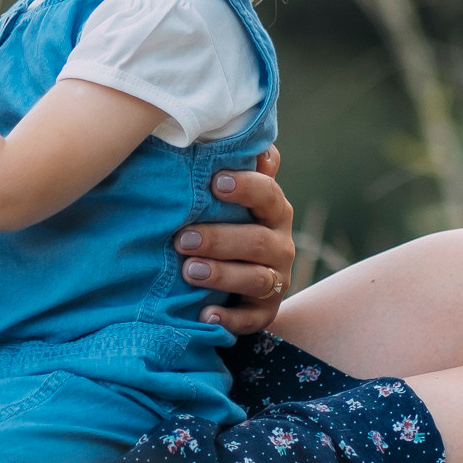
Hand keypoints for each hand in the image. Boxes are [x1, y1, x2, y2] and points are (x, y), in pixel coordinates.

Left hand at [175, 146, 294, 334]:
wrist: (237, 278)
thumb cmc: (226, 222)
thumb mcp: (230, 197)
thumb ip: (238, 168)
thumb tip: (254, 142)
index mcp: (273, 210)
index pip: (268, 194)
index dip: (246, 187)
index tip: (215, 182)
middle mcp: (280, 244)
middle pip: (258, 240)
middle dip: (220, 239)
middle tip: (182, 239)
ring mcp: (275, 280)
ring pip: (257, 279)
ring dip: (223, 275)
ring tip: (189, 272)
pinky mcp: (264, 312)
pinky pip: (252, 319)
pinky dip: (229, 319)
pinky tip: (205, 316)